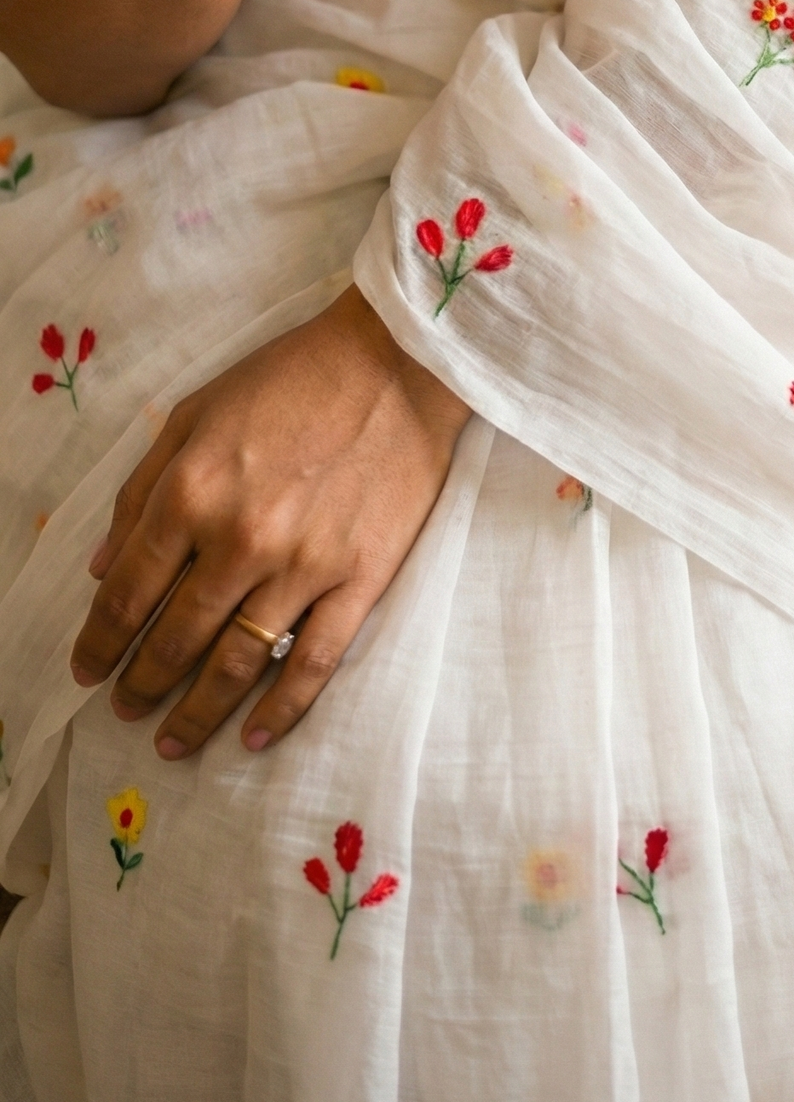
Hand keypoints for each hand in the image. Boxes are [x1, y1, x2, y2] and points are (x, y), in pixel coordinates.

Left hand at [71, 288, 471, 757]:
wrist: (398, 362)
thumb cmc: (292, 376)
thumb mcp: (197, 412)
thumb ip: (142, 488)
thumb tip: (101, 568)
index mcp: (190, 494)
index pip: (127, 594)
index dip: (99, 642)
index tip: (87, 669)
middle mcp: (238, 540)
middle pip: (175, 638)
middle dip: (140, 683)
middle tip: (125, 708)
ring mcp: (302, 567)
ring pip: (235, 662)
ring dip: (195, 711)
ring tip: (172, 739)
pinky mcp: (359, 580)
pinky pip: (312, 663)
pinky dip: (280, 710)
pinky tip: (253, 737)